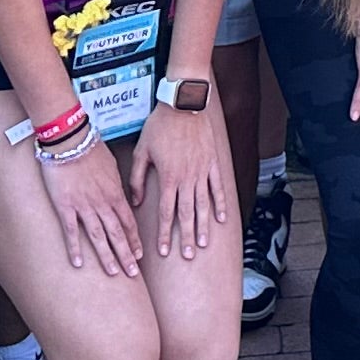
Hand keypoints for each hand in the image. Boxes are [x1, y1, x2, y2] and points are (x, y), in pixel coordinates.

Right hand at [40, 133, 146, 279]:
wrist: (70, 139)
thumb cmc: (91, 147)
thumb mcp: (111, 164)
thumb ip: (117, 183)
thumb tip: (122, 194)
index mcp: (115, 192)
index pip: (129, 221)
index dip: (134, 240)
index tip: (139, 255)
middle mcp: (103, 203)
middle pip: (118, 234)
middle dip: (126, 255)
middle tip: (133, 274)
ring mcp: (84, 206)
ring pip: (99, 237)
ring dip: (107, 256)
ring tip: (113, 273)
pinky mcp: (65, 206)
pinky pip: (72, 231)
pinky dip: (76, 248)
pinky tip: (79, 263)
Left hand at [140, 102, 231, 258]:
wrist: (184, 104)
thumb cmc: (159, 126)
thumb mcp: (142, 151)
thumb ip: (138, 178)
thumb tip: (137, 201)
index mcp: (168, 178)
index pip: (165, 213)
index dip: (164, 233)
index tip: (164, 251)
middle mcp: (186, 179)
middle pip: (186, 214)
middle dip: (185, 237)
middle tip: (187, 255)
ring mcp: (202, 172)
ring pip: (203, 205)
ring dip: (202, 226)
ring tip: (202, 244)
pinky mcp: (212, 163)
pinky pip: (217, 188)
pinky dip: (220, 204)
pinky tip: (222, 219)